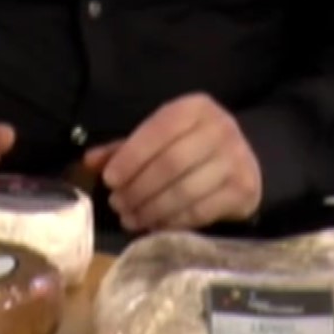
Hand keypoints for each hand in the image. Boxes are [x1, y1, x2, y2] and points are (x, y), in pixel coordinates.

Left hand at [83, 93, 261, 232]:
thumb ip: (125, 148)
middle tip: (118, 205)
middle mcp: (220, 128)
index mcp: (195, 108)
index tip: (109, 180)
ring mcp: (236, 159)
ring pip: (185, 190)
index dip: (131, 157)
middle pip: (171, 163)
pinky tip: (156, 225)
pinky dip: (173, 221)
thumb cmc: (191, 146)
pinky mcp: (243, 189)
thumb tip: (89, 162)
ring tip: (131, 218)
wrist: (244, 160)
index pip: (159, 130)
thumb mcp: (160, 137)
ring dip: (152, 209)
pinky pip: (201, 211)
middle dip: (139, 188)